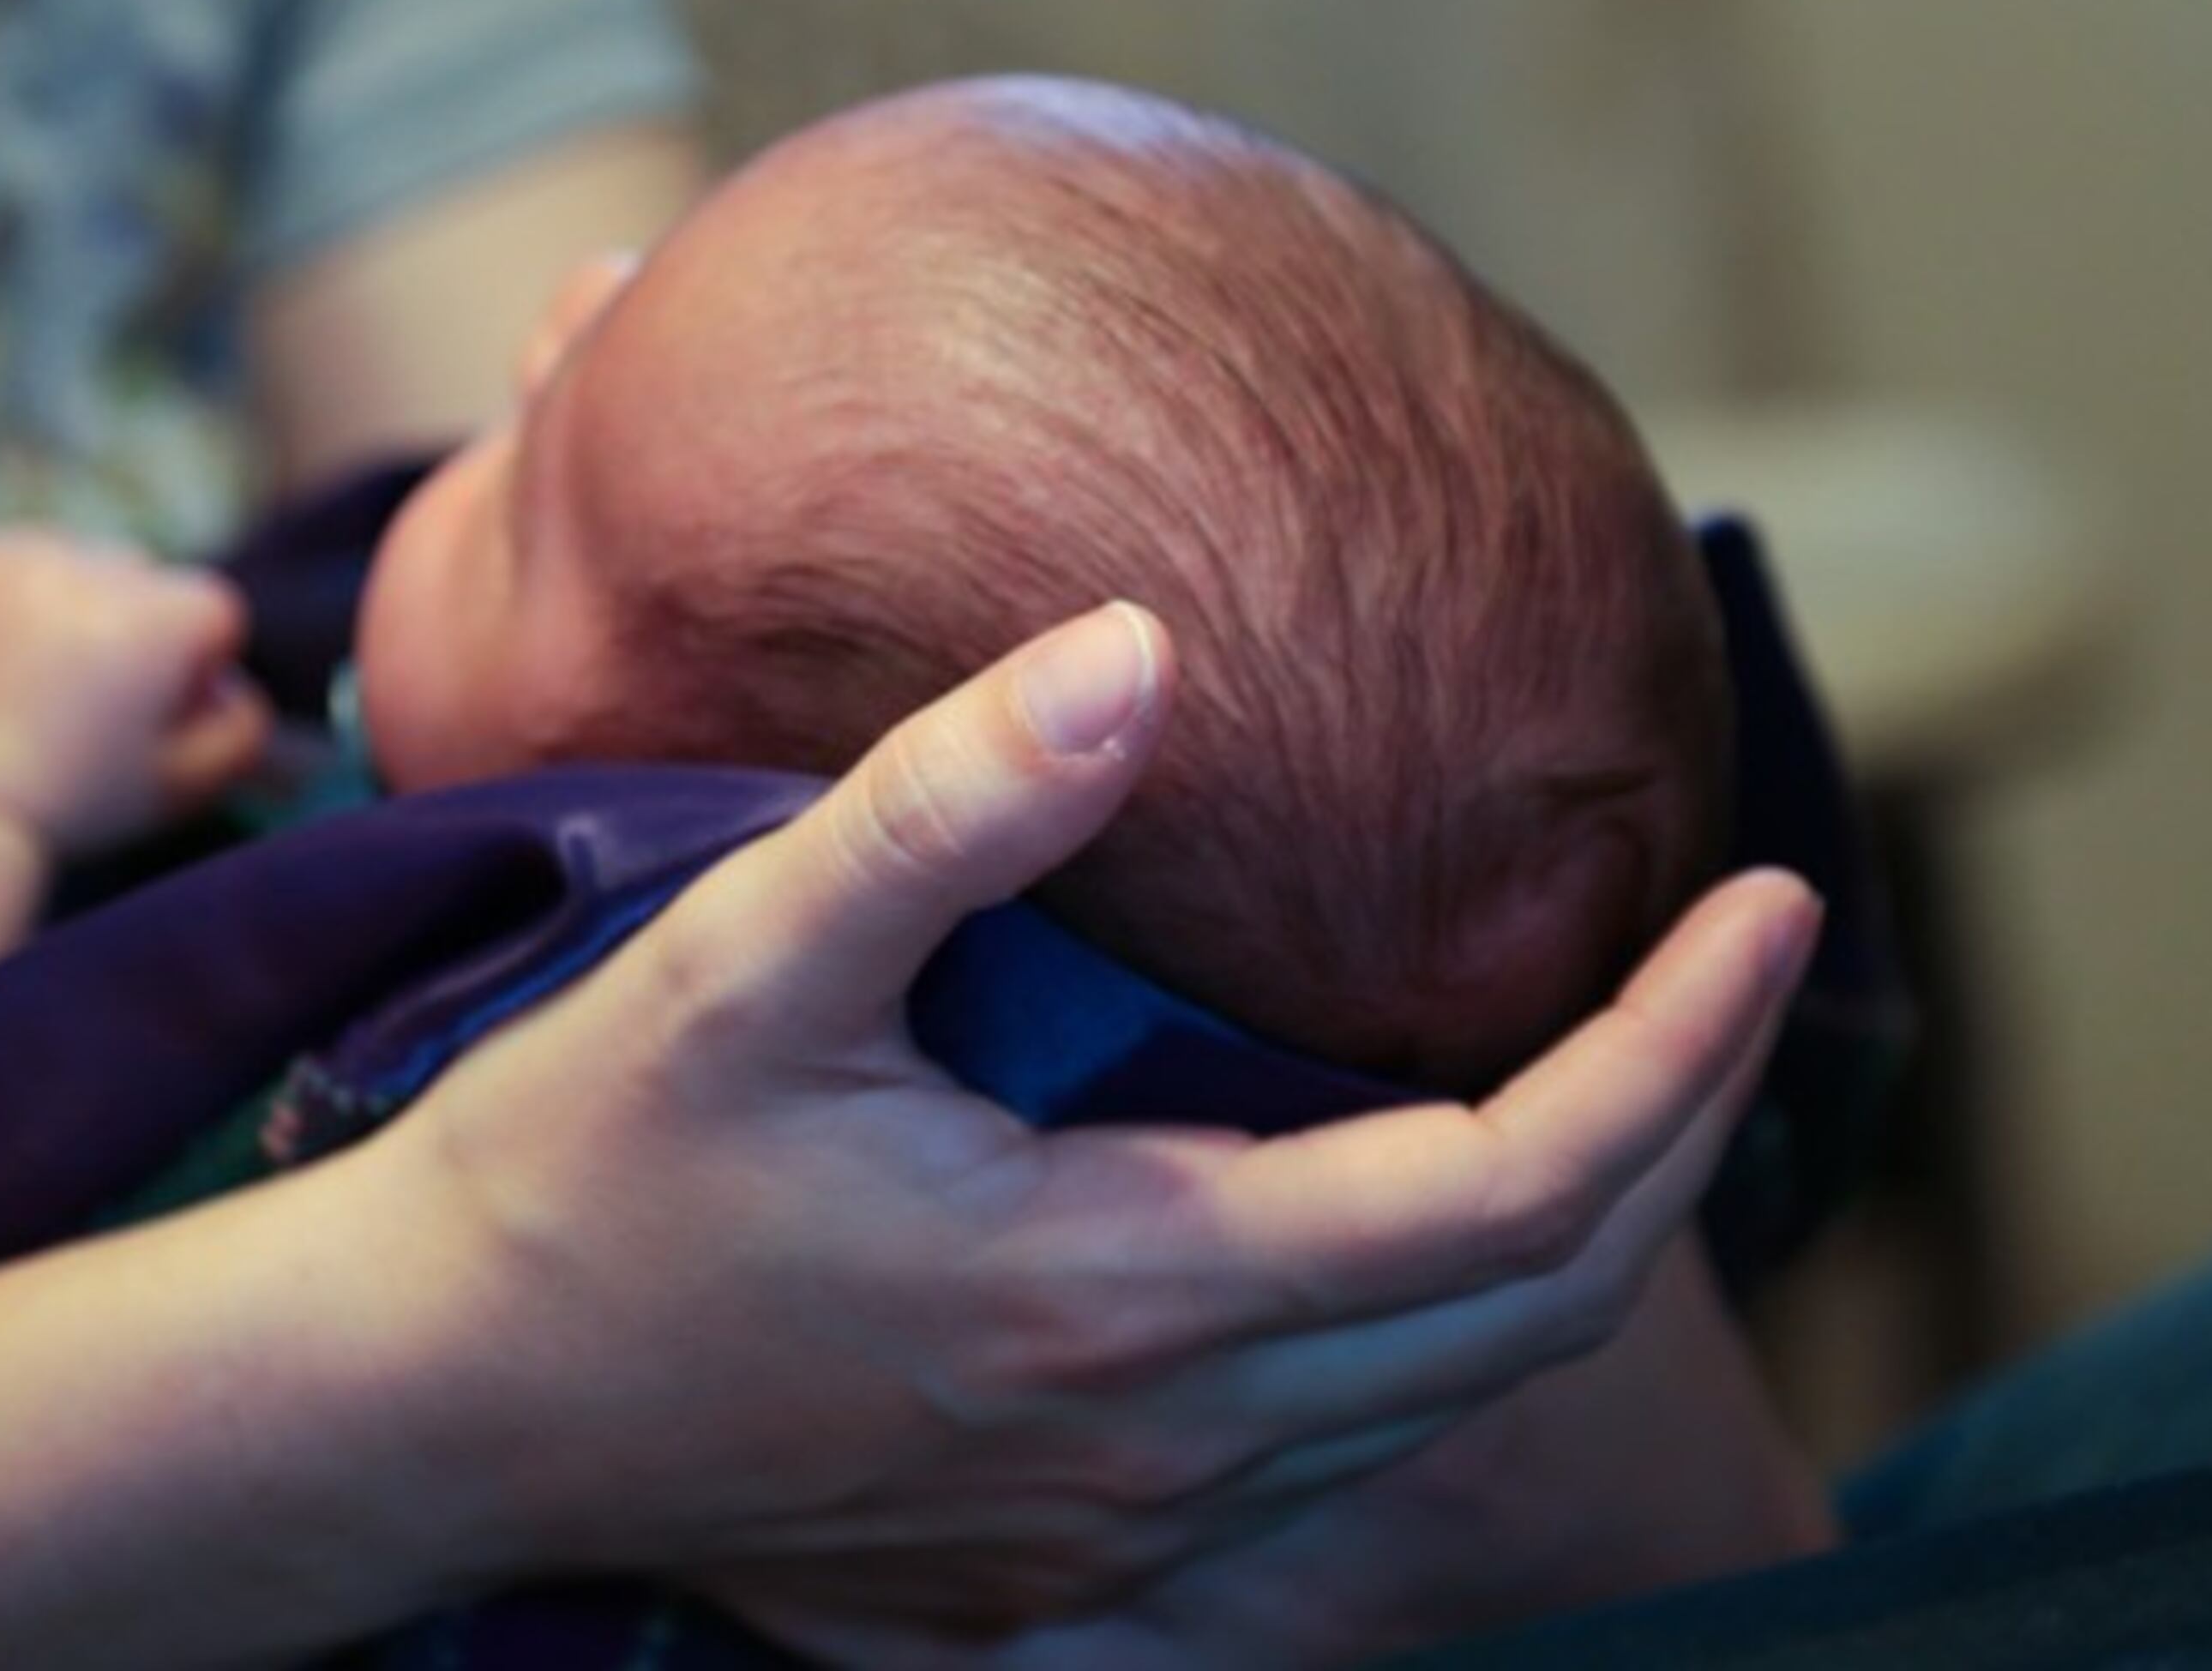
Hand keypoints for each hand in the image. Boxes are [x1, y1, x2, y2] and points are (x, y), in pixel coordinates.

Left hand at [0, 530, 272, 851]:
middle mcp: (72, 569)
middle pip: (139, 575)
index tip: (148, 717)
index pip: (211, 608)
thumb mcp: (184, 788)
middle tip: (84, 705)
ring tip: (27, 687)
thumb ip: (242, 729)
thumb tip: (232, 681)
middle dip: (127, 628)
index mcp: (144, 620)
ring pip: (67, 560)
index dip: (192, 669)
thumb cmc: (66, 810)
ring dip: (61, 607)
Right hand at [335, 604, 1821, 1653]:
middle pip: (1539, 1315)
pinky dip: (1436, 1328)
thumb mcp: (733, 966)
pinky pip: (1338, 1456)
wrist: (435, 1407)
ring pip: (1456, 1401)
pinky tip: (1409, 1208)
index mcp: (1122, 1291)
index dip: (1680, 1052)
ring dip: (1576, 1236)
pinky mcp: (1068, 1558)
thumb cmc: (576, 1175)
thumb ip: (940, 813)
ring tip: (1623, 1058)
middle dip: (1683, 1134)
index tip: (1776, 897)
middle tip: (1740, 956)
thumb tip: (1138, 653)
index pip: (1514, 1194)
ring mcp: (1124, 1527)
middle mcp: (1164, 1443)